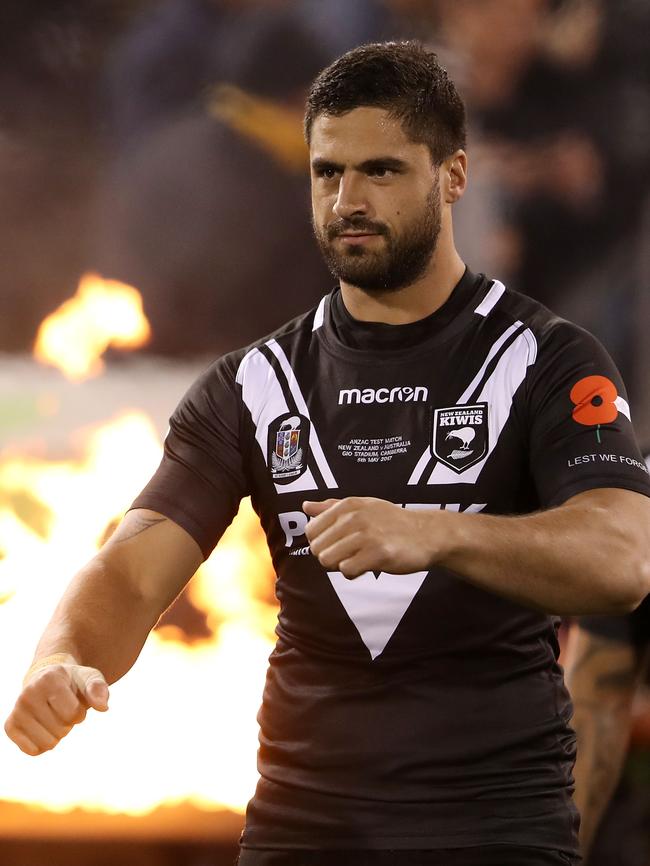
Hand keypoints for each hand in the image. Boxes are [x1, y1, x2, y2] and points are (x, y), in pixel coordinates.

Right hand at [4, 656, 108, 755]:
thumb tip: (103, 707)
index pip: (73, 714)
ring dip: (57, 735)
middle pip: (61, 730)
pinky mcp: (10, 726)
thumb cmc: (73, 682)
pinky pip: (32, 751)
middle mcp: (28, 693)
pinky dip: (43, 745)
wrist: (46, 680)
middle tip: (62, 709)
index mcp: (49, 679)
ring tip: (53, 717)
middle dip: (68, 724)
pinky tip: (42, 728)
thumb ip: (99, 689)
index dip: (80, 713)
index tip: (74, 702)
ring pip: (47, 744)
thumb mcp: (90, 678)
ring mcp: (16, 710)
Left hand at [303, 497, 444, 578]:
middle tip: (349, 554)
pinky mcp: (378, 554)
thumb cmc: (392, 522)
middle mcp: (354, 517)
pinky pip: (346, 570)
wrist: (426, 534)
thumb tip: (306, 506)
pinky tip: (367, 566)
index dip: (321, 542)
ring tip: (358, 559)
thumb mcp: (362, 507)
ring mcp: (366, 535)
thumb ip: (332, 507)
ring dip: (340, 565)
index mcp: (348, 505)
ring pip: (328, 560)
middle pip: (317, 548)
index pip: (311, 530)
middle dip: (330, 556)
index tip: (337, 544)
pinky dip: (353, 573)